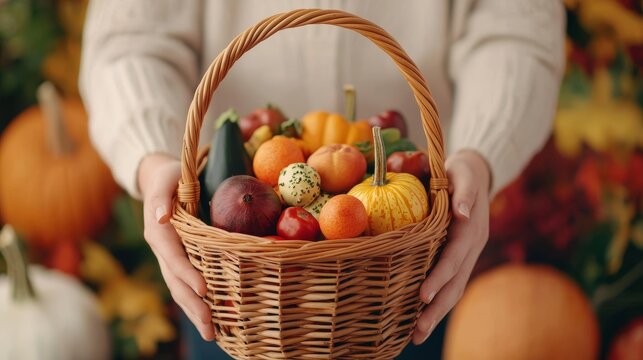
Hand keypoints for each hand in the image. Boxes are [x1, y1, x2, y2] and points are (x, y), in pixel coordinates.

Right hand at [138, 154, 213, 340]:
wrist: (160, 179)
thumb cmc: (170, 175)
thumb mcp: (167, 177)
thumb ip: (162, 196)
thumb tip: (162, 217)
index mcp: (159, 231)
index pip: (173, 256)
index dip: (187, 273)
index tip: (203, 289)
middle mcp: (162, 249)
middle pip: (176, 281)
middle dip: (192, 305)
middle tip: (210, 327)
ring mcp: (169, 257)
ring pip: (179, 288)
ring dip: (194, 311)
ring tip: (212, 333)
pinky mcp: (178, 260)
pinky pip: (185, 284)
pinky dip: (196, 303)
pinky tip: (212, 318)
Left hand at [412, 150, 490, 344]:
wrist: (477, 174)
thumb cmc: (461, 171)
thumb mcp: (463, 174)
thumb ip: (463, 193)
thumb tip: (462, 213)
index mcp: (471, 230)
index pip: (454, 258)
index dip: (439, 277)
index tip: (422, 295)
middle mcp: (472, 248)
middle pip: (455, 284)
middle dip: (436, 309)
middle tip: (416, 331)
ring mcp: (467, 256)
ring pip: (454, 290)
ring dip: (436, 314)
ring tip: (415, 336)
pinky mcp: (460, 259)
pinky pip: (450, 284)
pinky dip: (437, 303)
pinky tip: (418, 319)